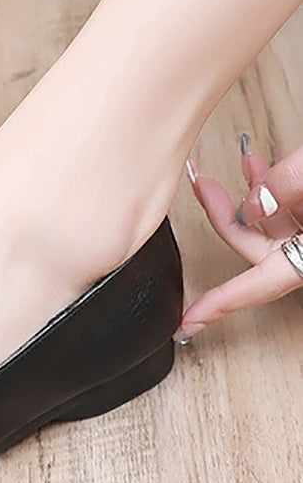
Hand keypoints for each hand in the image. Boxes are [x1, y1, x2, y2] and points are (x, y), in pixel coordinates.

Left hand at [177, 135, 302, 339]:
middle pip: (257, 247)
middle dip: (225, 213)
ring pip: (273, 223)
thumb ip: (288, 185)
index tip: (191, 319)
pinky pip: (290, 209)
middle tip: (204, 184)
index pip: (260, 285)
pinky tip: (261, 165)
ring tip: (244, 162)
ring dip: (253, 193)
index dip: (222, 303)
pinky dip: (274, 188)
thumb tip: (254, 200)